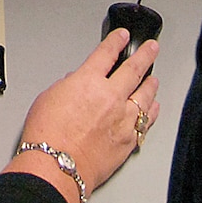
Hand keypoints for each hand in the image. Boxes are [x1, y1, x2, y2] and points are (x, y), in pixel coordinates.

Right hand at [6, 30, 159, 202]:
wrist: (58, 166)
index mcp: (88, 80)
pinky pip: (146, 121)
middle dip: (145, 55)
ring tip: (154, 79)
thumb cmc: (48, 136)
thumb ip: (67, 86)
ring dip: (150, 84)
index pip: (106, 53)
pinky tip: (153, 108)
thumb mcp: (49, 98)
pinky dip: (151, 112)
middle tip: (152, 48)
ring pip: (145, 95)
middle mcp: (110, 96)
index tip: (122, 36)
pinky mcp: (129, 139)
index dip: (116, 41)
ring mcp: (123, 118)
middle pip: (134, 69)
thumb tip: (75, 83)